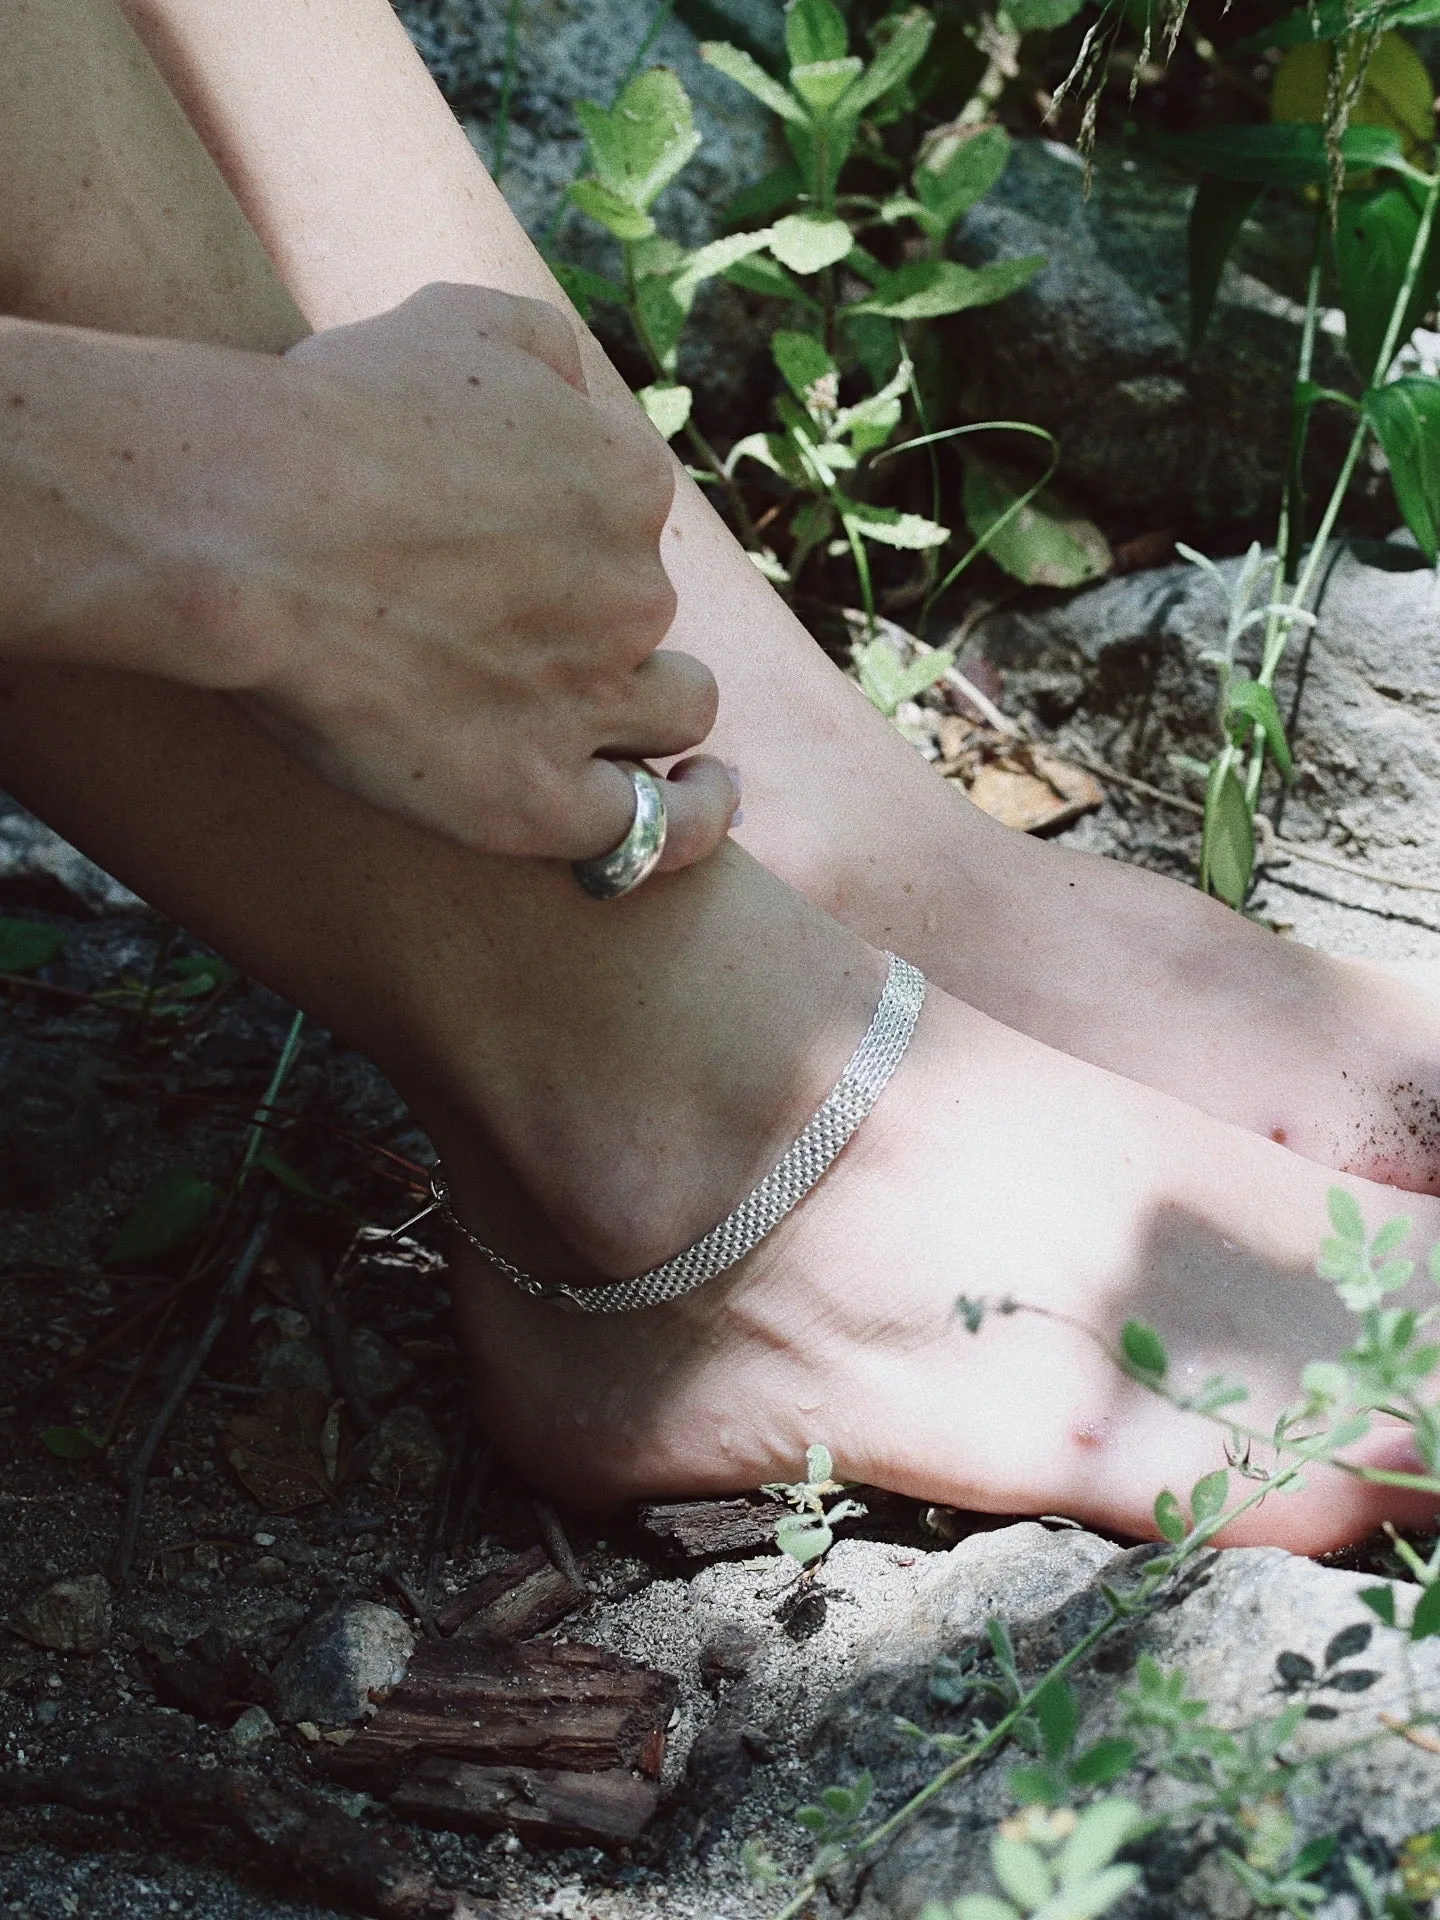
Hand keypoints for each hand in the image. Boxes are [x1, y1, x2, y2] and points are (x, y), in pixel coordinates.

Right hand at [231, 282, 732, 865]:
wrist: (252, 526)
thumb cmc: (333, 416)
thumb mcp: (459, 322)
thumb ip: (547, 355)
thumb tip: (580, 397)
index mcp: (625, 482)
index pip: (626, 511)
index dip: (566, 524)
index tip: (498, 537)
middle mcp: (634, 592)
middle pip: (641, 608)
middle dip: (588, 613)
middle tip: (489, 621)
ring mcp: (591, 701)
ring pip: (675, 708)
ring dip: (652, 708)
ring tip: (609, 718)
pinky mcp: (537, 797)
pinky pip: (653, 830)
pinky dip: (689, 818)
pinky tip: (697, 800)